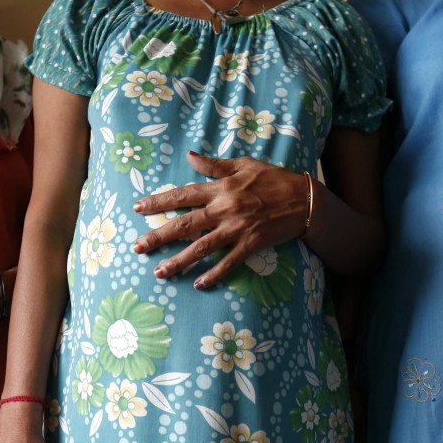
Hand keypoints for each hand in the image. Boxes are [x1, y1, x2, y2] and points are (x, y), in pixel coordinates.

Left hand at [132, 152, 306, 288]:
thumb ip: (215, 165)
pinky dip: (213, 274)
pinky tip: (198, 284)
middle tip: (137, 247)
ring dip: (178, 261)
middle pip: (184, 224)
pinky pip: (228, 262)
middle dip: (158, 236)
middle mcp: (224, 209)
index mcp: (221, 188)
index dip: (158, 202)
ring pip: (201, 247)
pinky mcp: (251, 244)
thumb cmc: (275, 180)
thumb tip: (191, 157)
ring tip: (159, 272)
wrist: (305, 200)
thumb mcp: (244, 165)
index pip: (182, 195)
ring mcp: (237, 229)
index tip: (138, 209)